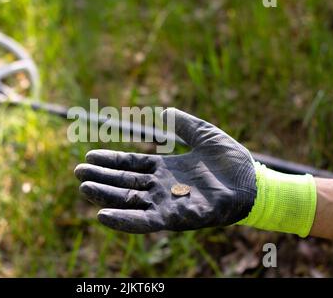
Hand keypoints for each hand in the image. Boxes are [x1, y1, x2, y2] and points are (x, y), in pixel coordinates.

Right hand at [74, 108, 256, 232]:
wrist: (256, 182)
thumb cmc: (232, 160)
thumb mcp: (204, 133)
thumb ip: (183, 123)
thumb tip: (163, 111)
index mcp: (167, 168)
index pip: (132, 165)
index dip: (111, 160)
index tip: (89, 155)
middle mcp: (163, 187)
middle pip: (125, 183)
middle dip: (101, 178)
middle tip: (77, 173)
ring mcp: (169, 203)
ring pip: (130, 201)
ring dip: (106, 196)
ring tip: (83, 188)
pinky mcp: (178, 218)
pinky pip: (146, 221)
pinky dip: (124, 220)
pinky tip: (102, 215)